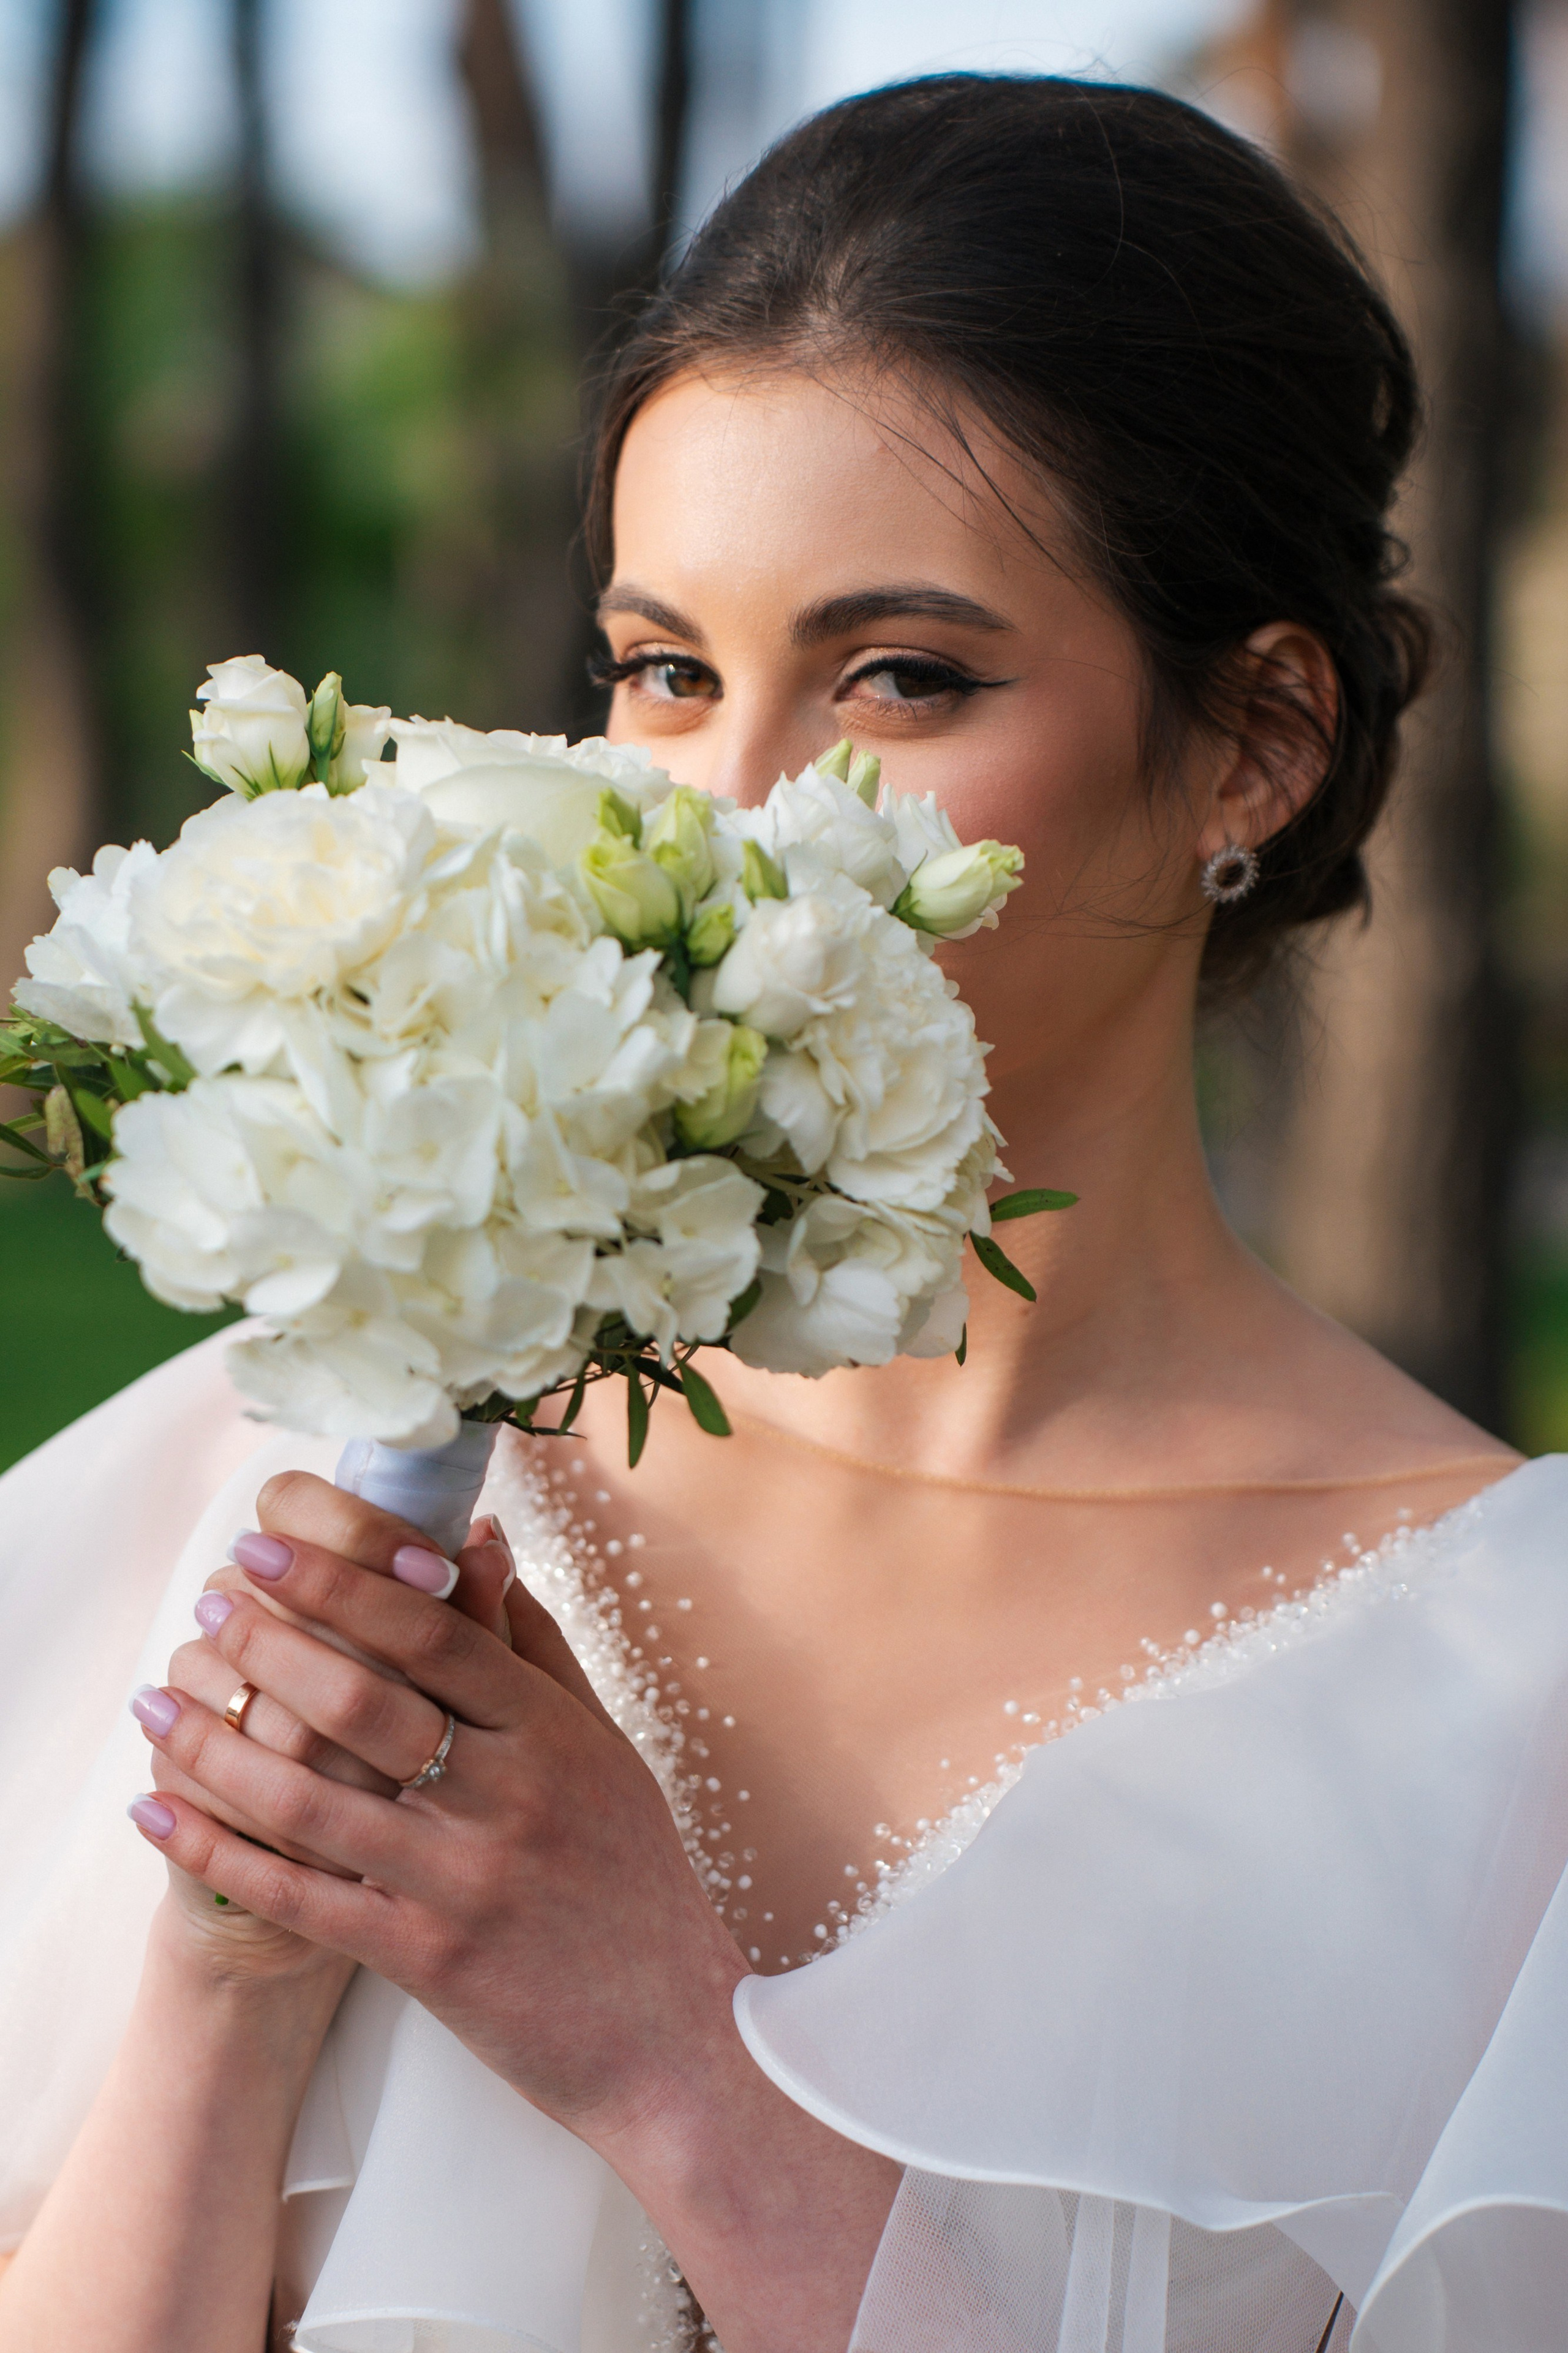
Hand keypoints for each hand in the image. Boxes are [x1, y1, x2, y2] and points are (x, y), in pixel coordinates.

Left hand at [128, 1472, 749, 2140]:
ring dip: (216, 1742)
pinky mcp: (425, 1960)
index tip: (265, 1547)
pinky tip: (156, 1811)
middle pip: (362, 1701)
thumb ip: (535, 1646)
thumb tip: (480, 1538)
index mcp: (550, 1732)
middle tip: (204, 1605)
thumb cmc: (634, 1879)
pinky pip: (298, 1896)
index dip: (340, 1581)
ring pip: (312, 1797)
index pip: (431, 1631)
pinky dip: (218, 1849)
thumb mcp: (603, 1748)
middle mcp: (506, 1797)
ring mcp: (461, 1881)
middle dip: (266, 1644)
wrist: (674, 2036)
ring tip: (154, 1700)